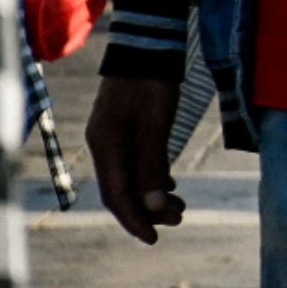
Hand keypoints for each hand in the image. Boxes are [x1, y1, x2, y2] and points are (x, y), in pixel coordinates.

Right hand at [85, 75, 183, 242]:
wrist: (149, 48)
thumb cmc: (151, 84)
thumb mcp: (154, 125)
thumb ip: (152, 165)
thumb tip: (154, 206)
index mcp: (105, 146)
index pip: (116, 195)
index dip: (134, 220)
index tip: (153, 239)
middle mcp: (105, 146)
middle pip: (123, 190)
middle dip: (148, 210)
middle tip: (179, 219)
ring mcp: (115, 138)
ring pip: (132, 178)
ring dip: (154, 195)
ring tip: (181, 207)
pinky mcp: (128, 130)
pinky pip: (137, 164)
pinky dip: (154, 178)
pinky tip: (170, 188)